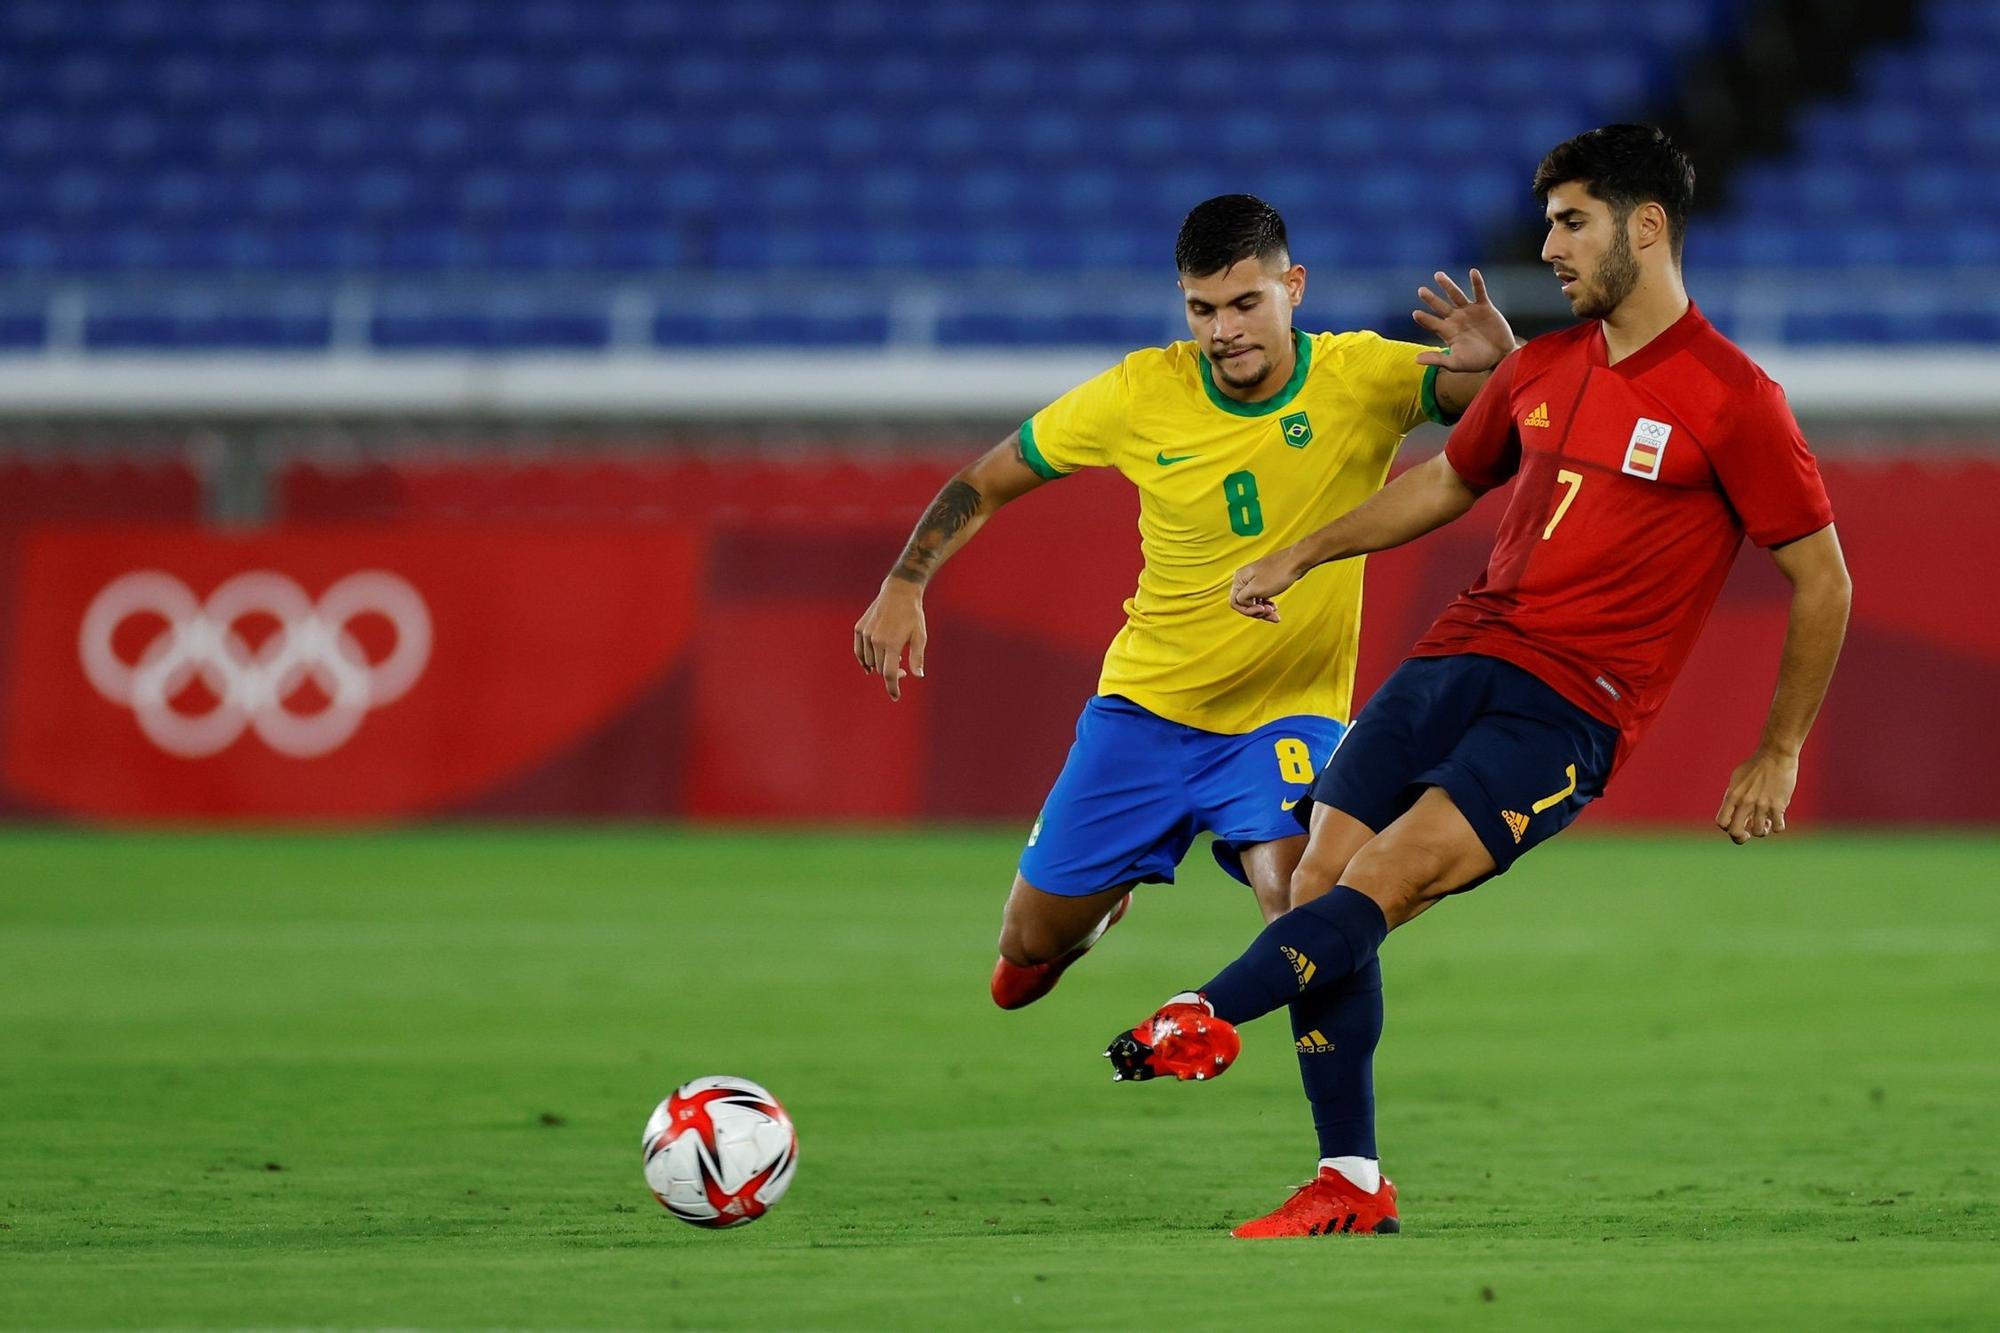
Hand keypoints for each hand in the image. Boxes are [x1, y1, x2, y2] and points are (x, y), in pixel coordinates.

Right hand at [853, 582, 926, 700]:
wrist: (899, 591)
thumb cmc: (913, 615)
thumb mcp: (920, 636)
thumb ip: (917, 658)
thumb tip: (918, 676)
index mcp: (892, 644)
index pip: (889, 674)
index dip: (892, 688)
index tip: (895, 697)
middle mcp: (875, 640)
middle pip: (880, 668)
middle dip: (892, 673)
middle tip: (905, 669)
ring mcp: (865, 634)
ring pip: (869, 661)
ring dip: (879, 665)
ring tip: (893, 656)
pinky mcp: (859, 628)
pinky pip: (859, 651)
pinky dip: (864, 659)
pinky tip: (870, 664)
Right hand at [1230, 549, 1303, 621]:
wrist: (1297, 561)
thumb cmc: (1278, 573)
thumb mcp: (1256, 589)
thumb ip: (1242, 598)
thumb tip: (1240, 602)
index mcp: (1240, 579)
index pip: (1235, 602)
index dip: (1247, 610)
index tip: (1261, 610)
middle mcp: (1245, 579)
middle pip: (1245, 604)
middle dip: (1258, 612)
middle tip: (1271, 613)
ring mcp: (1255, 580)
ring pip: (1255, 602)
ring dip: (1264, 611)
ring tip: (1275, 613)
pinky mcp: (1265, 582)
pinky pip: (1262, 598)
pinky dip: (1267, 605)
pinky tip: (1275, 608)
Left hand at [1412, 269, 1514, 372]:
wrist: (1501, 356)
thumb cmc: (1477, 361)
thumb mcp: (1456, 363)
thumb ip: (1438, 359)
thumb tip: (1416, 360)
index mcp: (1447, 331)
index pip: (1432, 323)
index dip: (1425, 319)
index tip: (1415, 313)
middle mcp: (1456, 319)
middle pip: (1440, 306)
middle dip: (1431, 299)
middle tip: (1421, 290)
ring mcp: (1469, 311)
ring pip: (1456, 295)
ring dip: (1448, 286)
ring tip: (1438, 275)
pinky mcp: (1484, 307)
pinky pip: (1479, 292)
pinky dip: (1477, 283)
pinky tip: (1473, 272)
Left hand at [1716, 749, 1798, 843]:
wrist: (1776, 755)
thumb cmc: (1756, 766)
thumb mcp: (1737, 779)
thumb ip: (1734, 796)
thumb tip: (1733, 813)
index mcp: (1732, 796)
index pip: (1721, 822)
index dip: (1727, 828)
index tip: (1736, 822)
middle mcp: (1745, 802)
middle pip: (1735, 832)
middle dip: (1740, 837)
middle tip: (1748, 832)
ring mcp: (1762, 804)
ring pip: (1758, 832)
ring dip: (1761, 831)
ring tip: (1765, 822)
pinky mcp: (1778, 804)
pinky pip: (1778, 828)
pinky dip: (1778, 827)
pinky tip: (1778, 819)